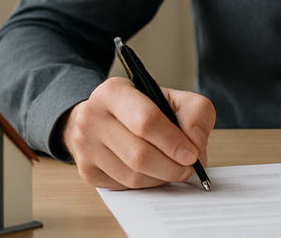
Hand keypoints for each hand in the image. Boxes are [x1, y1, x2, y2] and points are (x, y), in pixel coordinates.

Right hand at [60, 77, 215, 188]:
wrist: (105, 117)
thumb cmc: (143, 107)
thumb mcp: (172, 97)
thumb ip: (195, 113)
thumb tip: (196, 145)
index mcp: (113, 92)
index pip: (145, 121)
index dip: (173, 142)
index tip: (193, 155)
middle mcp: (92, 117)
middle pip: (138, 154)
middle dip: (171, 167)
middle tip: (189, 169)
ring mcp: (85, 146)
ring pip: (132, 176)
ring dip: (161, 178)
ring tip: (175, 169)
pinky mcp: (86, 170)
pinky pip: (123, 187)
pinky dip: (146, 184)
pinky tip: (155, 173)